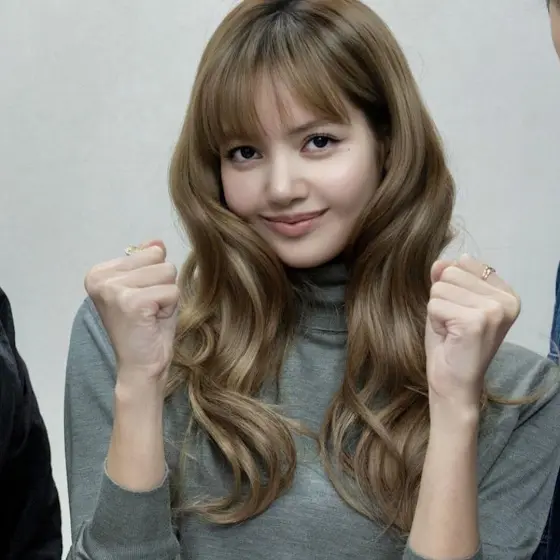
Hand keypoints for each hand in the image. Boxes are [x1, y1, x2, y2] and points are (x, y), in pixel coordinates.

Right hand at [84, 240, 179, 389]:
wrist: (142, 366)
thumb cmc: (147, 328)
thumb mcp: (148, 287)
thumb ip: (148, 262)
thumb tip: (156, 241)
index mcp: (99, 272)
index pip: (150, 252)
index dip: (155, 277)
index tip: (142, 300)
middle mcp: (101, 278)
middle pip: (160, 260)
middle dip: (162, 285)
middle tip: (149, 309)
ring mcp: (114, 289)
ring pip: (167, 273)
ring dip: (167, 296)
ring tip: (152, 314)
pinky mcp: (131, 302)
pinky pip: (171, 291)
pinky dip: (169, 308)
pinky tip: (154, 321)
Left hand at [425, 254, 520, 408]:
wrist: (453, 383)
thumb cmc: (451, 344)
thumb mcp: (450, 303)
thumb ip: (447, 279)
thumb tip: (441, 261)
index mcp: (507, 293)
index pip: (463, 263)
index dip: (451, 288)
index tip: (460, 313)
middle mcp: (506, 300)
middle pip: (450, 272)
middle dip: (443, 298)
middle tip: (453, 324)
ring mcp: (493, 310)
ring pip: (440, 287)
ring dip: (438, 310)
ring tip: (451, 330)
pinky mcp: (476, 321)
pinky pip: (435, 304)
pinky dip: (434, 321)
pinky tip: (448, 336)